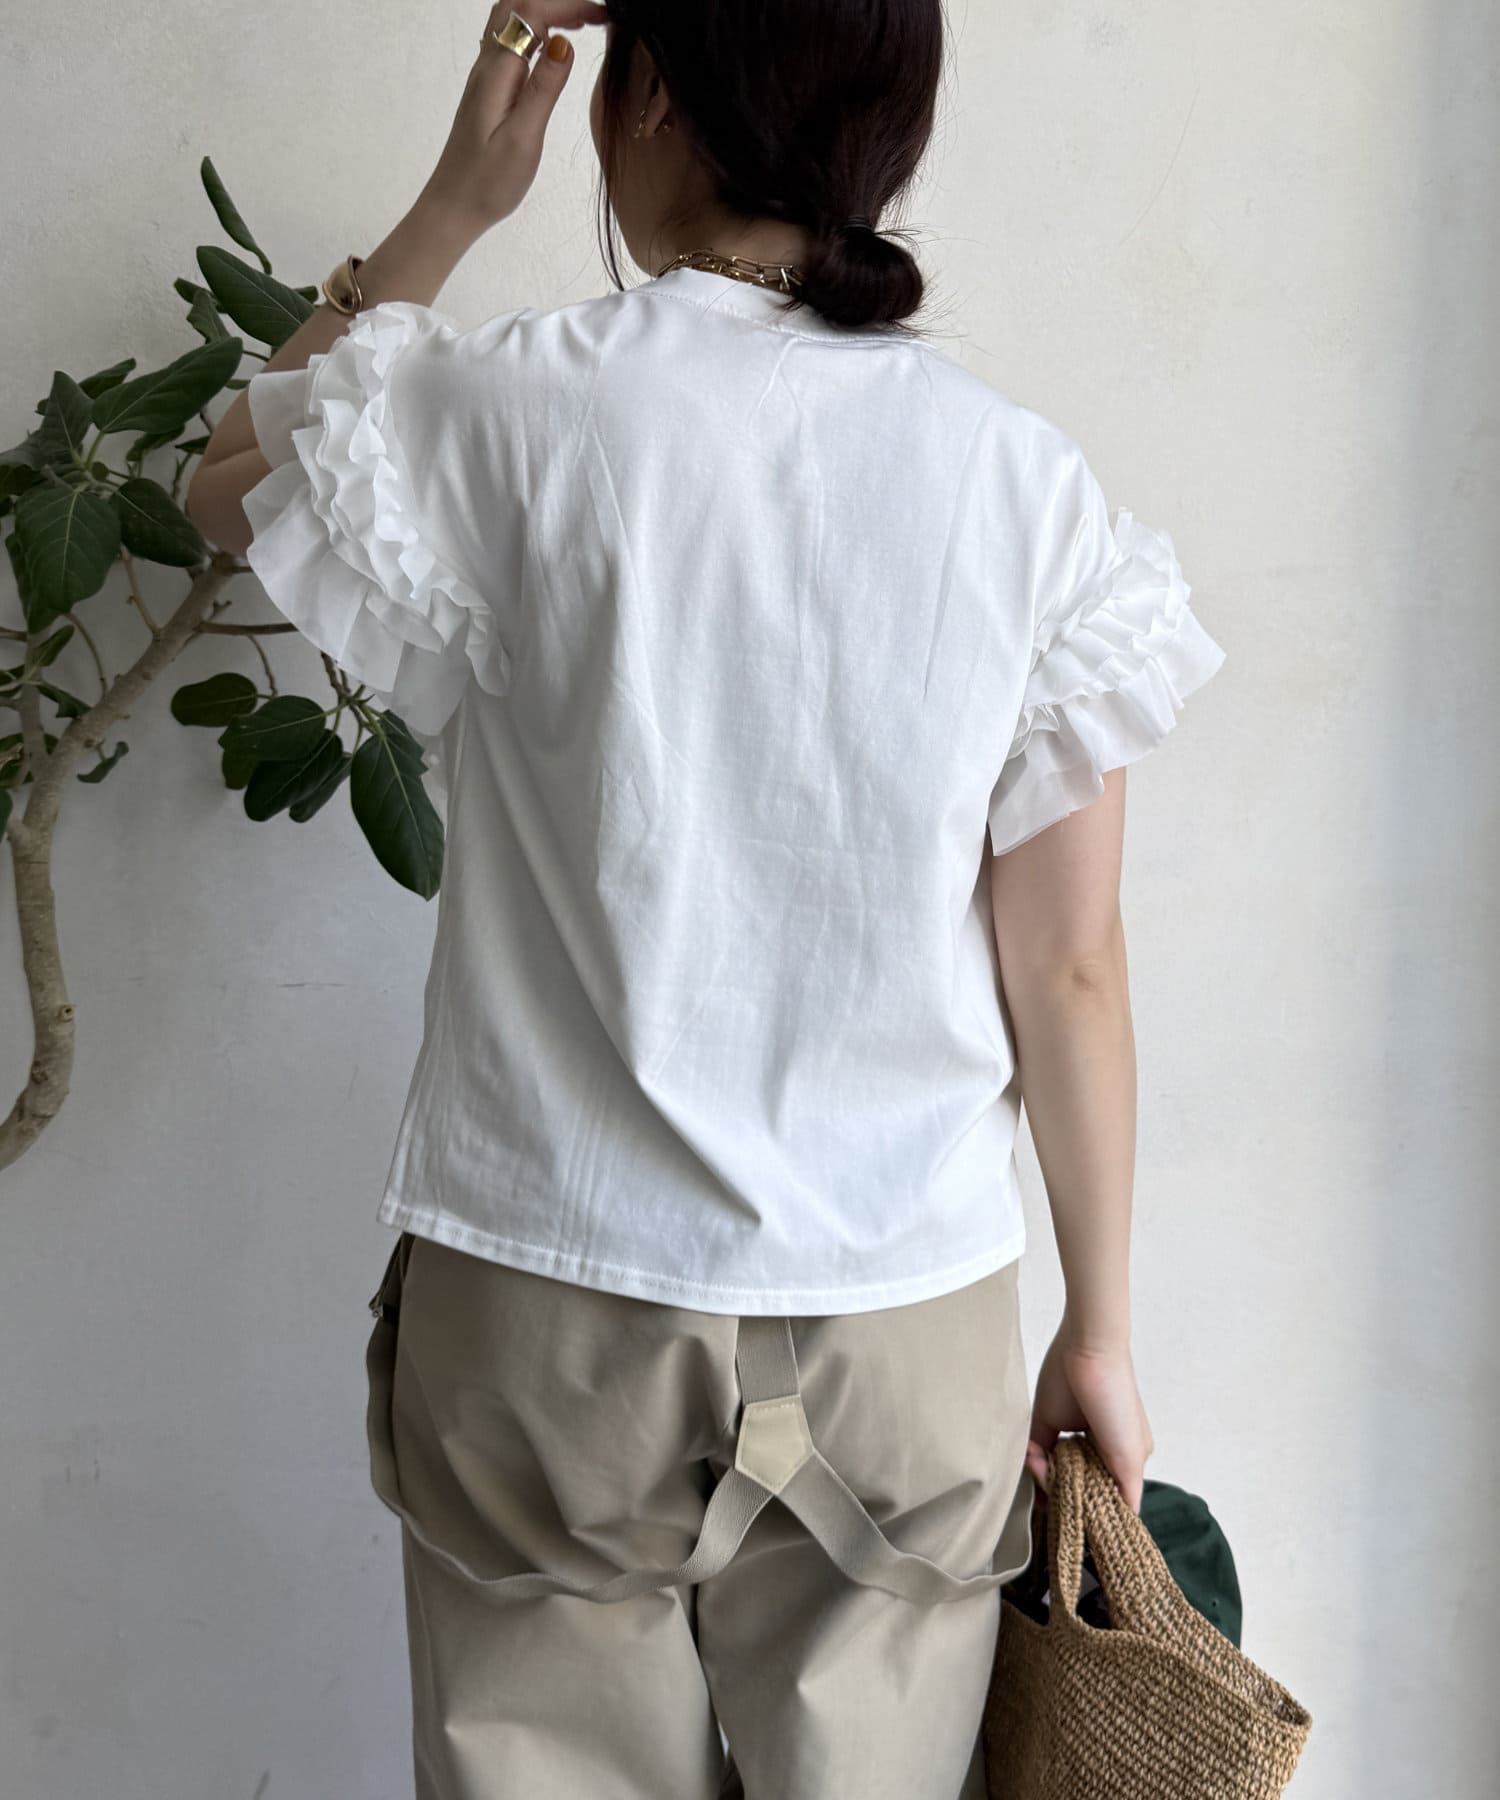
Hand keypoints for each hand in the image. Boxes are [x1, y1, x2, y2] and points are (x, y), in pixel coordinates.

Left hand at [419, 1, 610, 238]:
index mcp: (498, 72)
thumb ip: (543, 88)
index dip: (568, 6)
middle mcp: (487, 65)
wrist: (454, 206)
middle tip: (594, 16)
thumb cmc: (489, 182)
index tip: (603, 17)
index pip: (532, 13)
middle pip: (518, 6)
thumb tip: (563, 43)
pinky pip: (509, 42)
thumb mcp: (523, 137)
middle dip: (557, 2)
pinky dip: (534, 31)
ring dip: (544, 12)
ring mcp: (485, 76)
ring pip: (510, 21)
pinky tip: (550, 46)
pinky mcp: (487, 91)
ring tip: (579, 23)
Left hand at [1024, 1321, 1154, 1513]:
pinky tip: (1037, 1458)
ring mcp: (1070, 1436)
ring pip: (1054, 1474)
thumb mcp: (1130, 1455)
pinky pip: (1035, 1455)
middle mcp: (1097, 1449)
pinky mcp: (1045, 1424)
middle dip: (1066, 1495)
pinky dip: (1033, 1462)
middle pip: (1078, 1487)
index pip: (1107, 1496)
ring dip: (1047, 1479)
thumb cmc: (1117, 1400)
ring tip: (1047, 1472)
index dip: (1094, 1512)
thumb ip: (1128, 1492)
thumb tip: (1128, 1523)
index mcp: (1123, 1457)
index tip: (1082, 1525)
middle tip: (1059, 1497)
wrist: (1086, 1351)